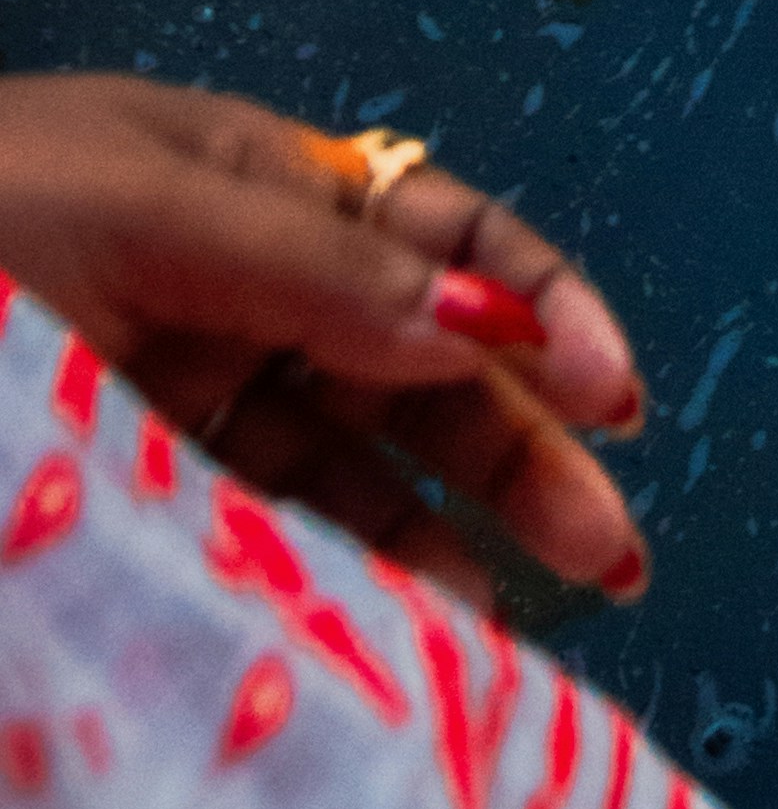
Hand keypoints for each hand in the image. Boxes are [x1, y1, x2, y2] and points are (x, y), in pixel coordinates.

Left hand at [0, 70, 650, 607]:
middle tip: (606, 549)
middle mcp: (237, 289)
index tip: (611, 394)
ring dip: (452, 533)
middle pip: (421, 365)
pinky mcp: (135, 499)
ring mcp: (184, 400)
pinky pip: (271, 537)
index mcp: (251, 181)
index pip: (439, 232)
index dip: (536, 304)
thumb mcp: (138, 205)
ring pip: (359, 467)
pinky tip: (407, 626)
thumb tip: (483, 318)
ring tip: (520, 619)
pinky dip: (350, 581)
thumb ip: (316, 264)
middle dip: (525, 444)